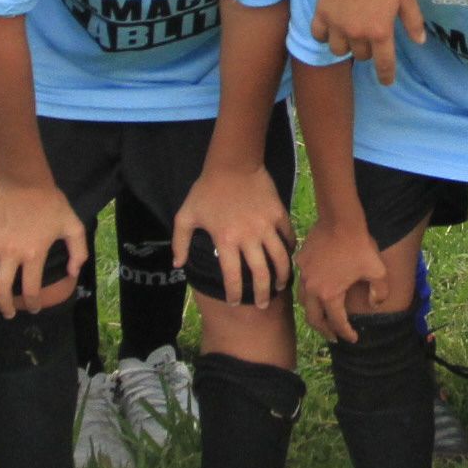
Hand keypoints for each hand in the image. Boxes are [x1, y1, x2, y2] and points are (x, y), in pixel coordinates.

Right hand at [0, 180, 87, 313]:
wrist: (22, 178)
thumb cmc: (49, 201)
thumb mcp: (72, 224)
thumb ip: (78, 251)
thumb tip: (73, 273)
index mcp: (33, 254)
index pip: (30, 290)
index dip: (32, 304)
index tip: (33, 308)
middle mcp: (10, 254)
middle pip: (1, 290)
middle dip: (4, 307)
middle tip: (7, 313)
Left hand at [175, 161, 294, 307]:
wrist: (233, 163)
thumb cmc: (207, 189)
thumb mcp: (186, 215)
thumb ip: (180, 241)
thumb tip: (178, 264)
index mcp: (225, 240)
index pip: (232, 277)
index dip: (235, 294)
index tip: (236, 303)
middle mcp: (248, 237)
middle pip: (260, 274)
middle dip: (262, 293)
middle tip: (263, 304)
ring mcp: (266, 226)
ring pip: (280, 259)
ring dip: (282, 276)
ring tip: (281, 286)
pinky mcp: (279, 215)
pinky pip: (288, 238)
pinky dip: (289, 250)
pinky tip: (287, 257)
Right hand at [298, 219, 389, 340]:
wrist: (340, 219)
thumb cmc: (360, 246)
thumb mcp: (377, 270)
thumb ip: (380, 291)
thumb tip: (375, 304)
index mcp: (329, 295)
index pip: (337, 322)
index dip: (346, 333)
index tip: (354, 338)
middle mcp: (312, 289)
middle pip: (314, 319)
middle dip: (325, 331)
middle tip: (334, 337)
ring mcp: (303, 274)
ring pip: (303, 302)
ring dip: (313, 313)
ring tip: (322, 318)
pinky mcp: (300, 261)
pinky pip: (301, 282)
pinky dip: (308, 293)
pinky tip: (316, 291)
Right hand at [318, 0, 420, 83]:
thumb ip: (413, 21)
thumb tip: (419, 41)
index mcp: (381, 31)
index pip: (384, 64)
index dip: (386, 76)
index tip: (386, 81)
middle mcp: (358, 33)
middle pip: (361, 55)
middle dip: (367, 50)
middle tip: (370, 35)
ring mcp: (337, 24)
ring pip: (338, 50)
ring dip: (346, 45)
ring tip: (350, 33)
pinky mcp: (321, 13)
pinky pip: (319, 35)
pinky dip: (324, 36)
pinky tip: (331, 28)